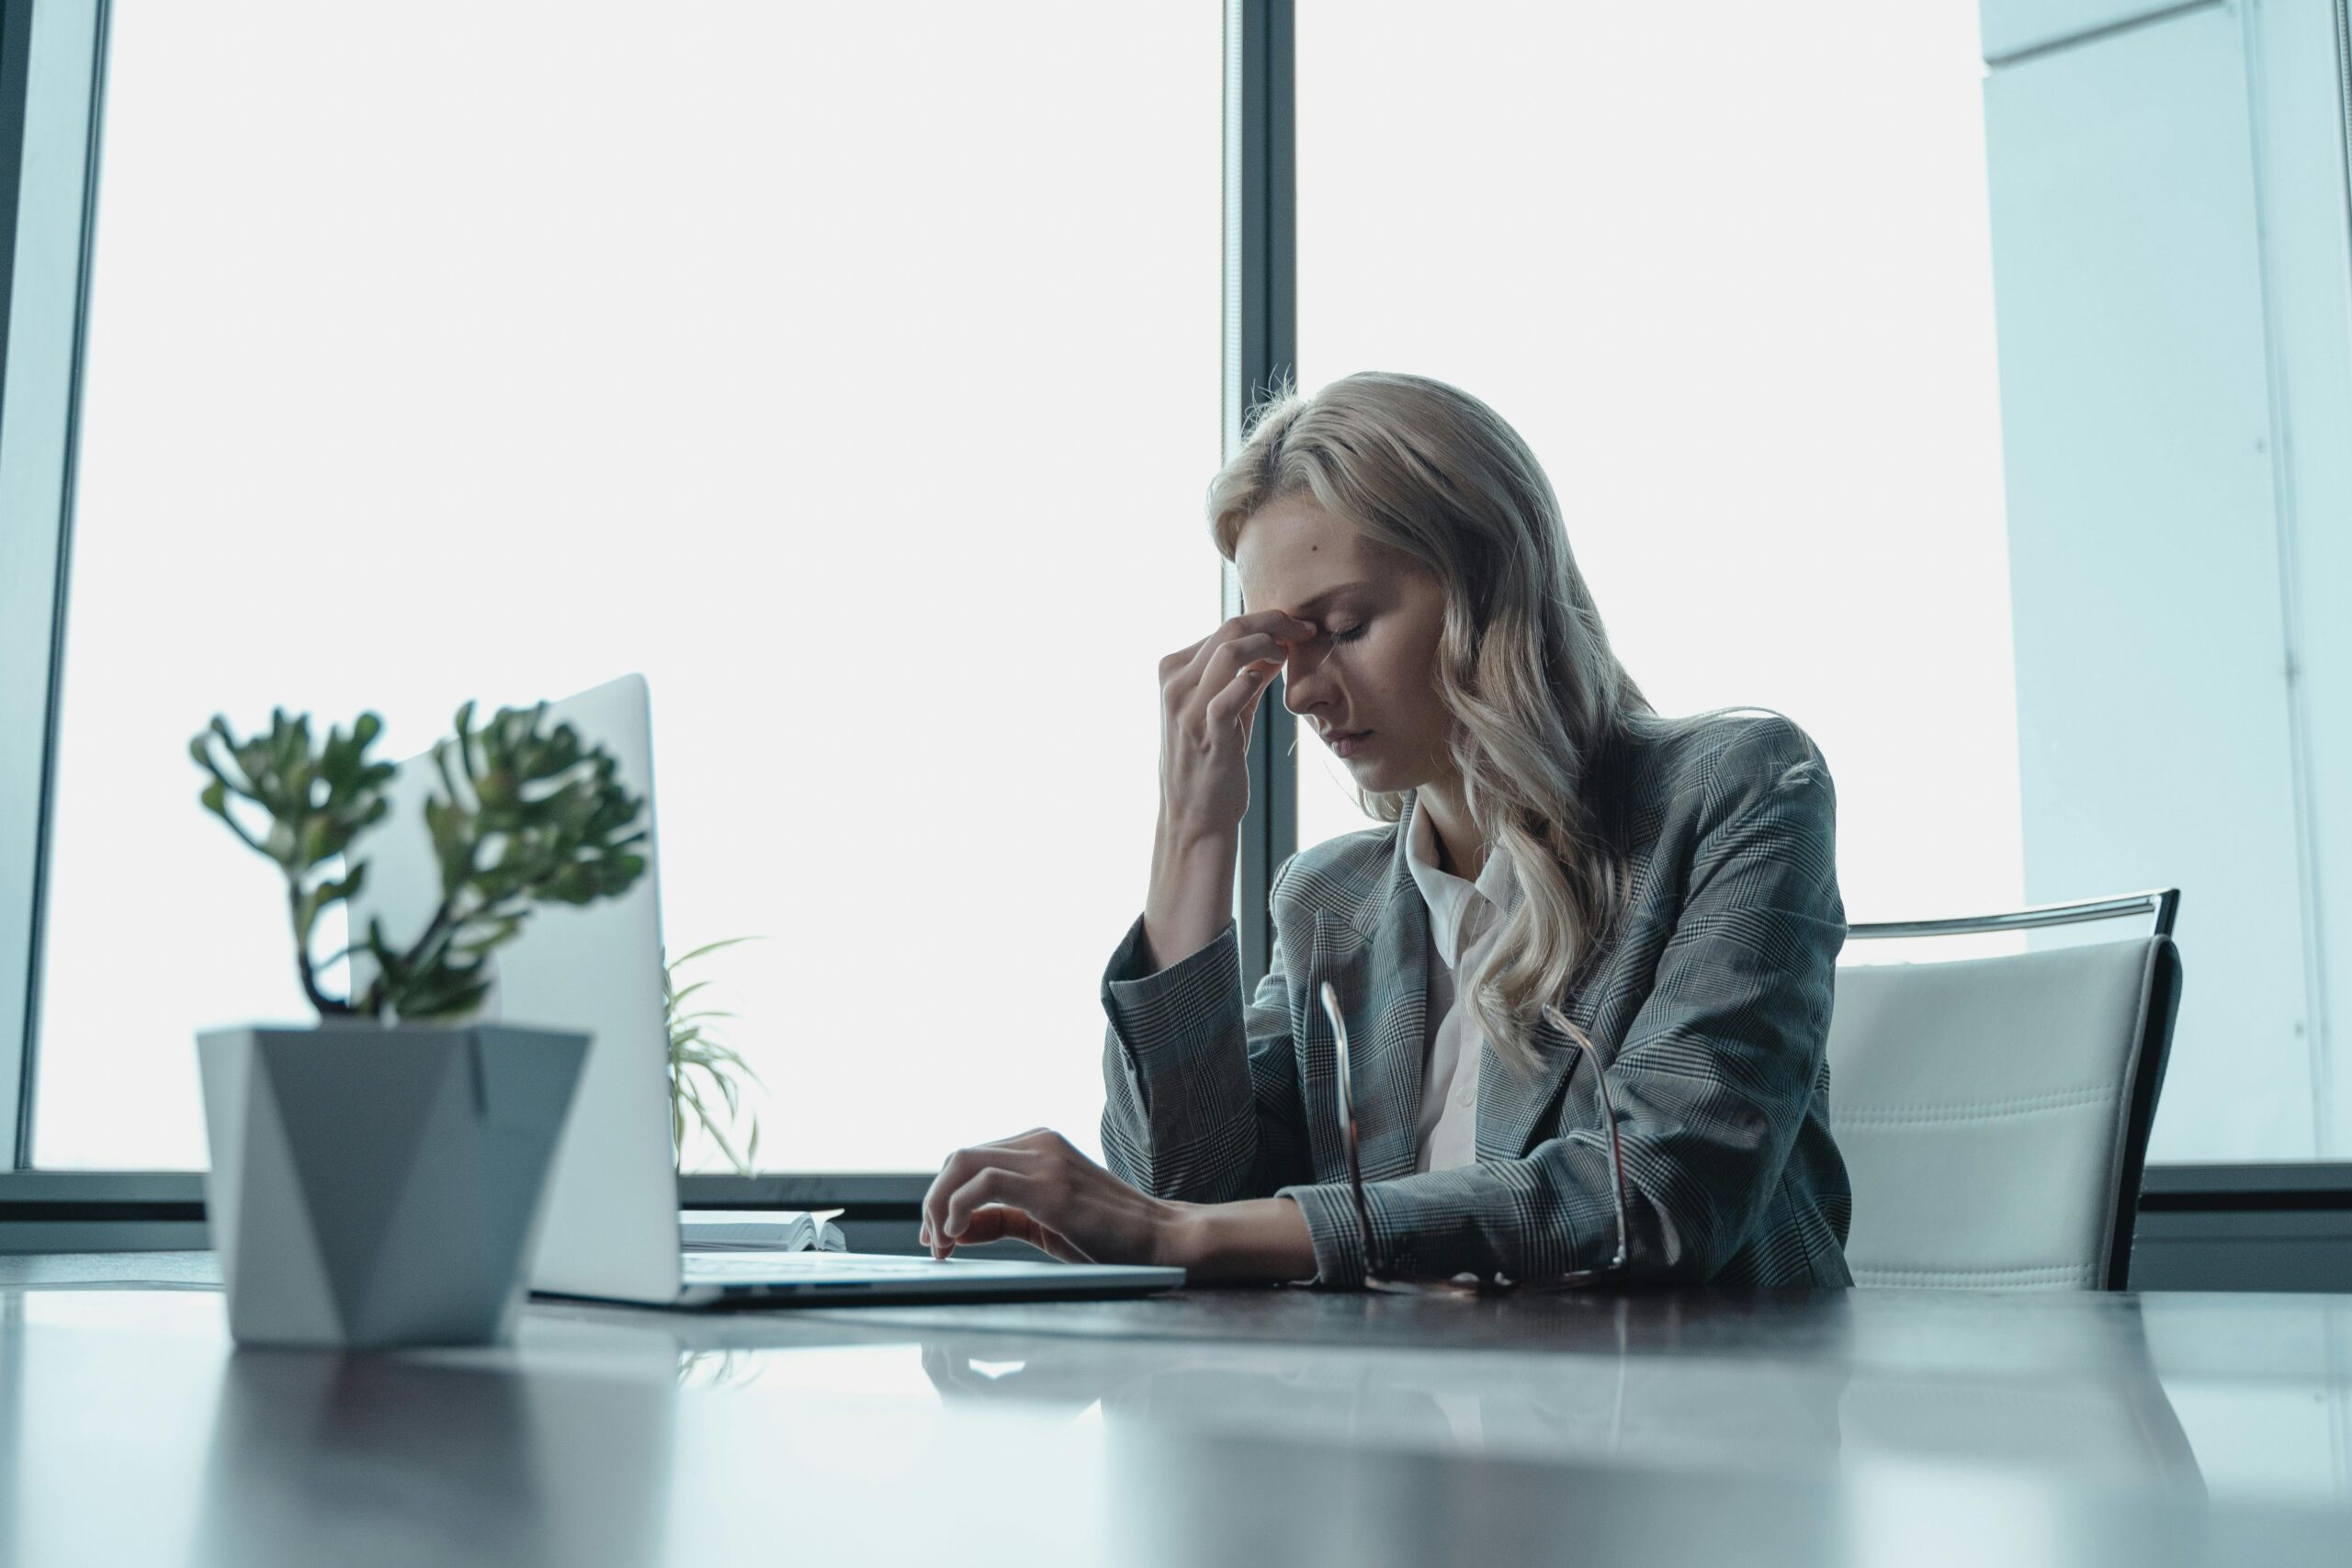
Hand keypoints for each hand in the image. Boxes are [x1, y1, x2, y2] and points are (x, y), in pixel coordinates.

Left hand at [919, 1128, 1183, 1265]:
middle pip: (958, 1158)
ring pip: (962, 1163)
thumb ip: (1003, 1219)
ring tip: (940, 1244)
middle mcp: (1040, 1143)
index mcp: (1039, 1145)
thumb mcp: (1044, 1225)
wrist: (1161, 1239)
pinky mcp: (1051, 1185)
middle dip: (933, 1200)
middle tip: (931, 1243)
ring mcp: (1046, 1159)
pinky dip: (958, 1208)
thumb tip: (956, 1229)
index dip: (941, 1196)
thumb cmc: (1109, 1236)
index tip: (936, 1236)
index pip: (969, 1159)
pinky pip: (983, 1184)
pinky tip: (957, 1236)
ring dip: (938, 1205)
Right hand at [1155, 610, 1320, 842]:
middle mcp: (1175, 685)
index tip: (1295, 627)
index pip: (1223, 628)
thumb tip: (1277, 645)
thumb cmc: (1211, 761)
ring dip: (1269, 644)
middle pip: (1229, 629)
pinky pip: (1231, 694)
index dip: (1265, 621)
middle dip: (1274, 622)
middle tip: (1304, 630)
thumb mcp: (1224, 711)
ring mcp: (1186, 709)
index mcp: (1173, 671)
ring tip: (1289, 654)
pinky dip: (1254, 680)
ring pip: (1229, 651)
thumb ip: (1244, 676)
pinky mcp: (1206, 734)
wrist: (1195, 815)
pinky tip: (1269, 682)